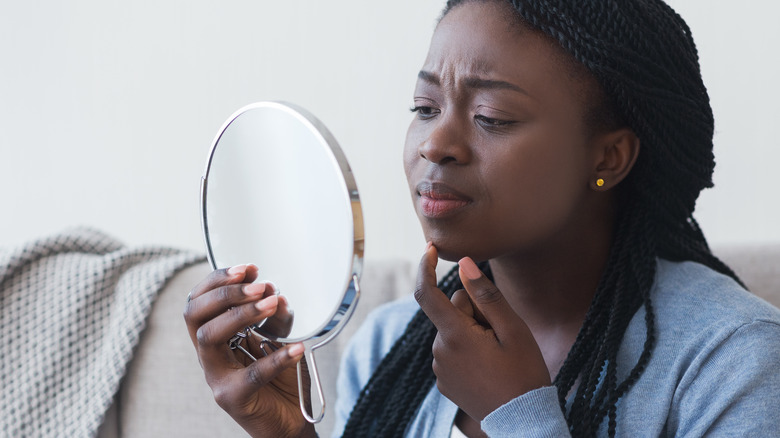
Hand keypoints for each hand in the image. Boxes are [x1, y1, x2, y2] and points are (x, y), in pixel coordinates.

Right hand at [183, 264, 315, 437]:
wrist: (289, 423)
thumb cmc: (280, 380)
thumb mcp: (279, 338)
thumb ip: (276, 317)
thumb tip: (276, 294)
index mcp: (215, 337)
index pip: (199, 301)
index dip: (218, 281)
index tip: (247, 269)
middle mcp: (210, 355)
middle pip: (195, 315)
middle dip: (226, 293)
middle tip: (259, 285)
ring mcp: (217, 377)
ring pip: (209, 338)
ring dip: (241, 314)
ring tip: (272, 304)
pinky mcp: (234, 398)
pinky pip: (251, 374)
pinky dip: (277, 357)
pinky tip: (297, 347)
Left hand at [414, 244, 550, 420]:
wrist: (523, 420)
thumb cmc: (524, 373)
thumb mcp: (513, 330)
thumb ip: (486, 295)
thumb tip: (464, 264)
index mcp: (455, 336)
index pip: (426, 293)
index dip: (426, 267)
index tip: (430, 248)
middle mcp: (440, 351)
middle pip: (451, 311)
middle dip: (473, 310)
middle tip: (500, 332)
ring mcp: (440, 368)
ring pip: (453, 330)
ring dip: (471, 332)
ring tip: (497, 354)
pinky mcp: (443, 381)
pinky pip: (452, 351)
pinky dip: (468, 350)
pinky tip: (489, 366)